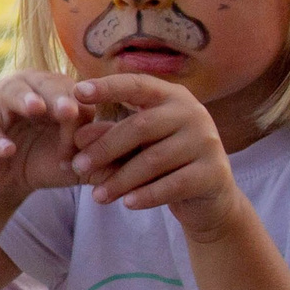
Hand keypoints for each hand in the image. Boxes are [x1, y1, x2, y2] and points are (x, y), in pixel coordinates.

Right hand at [0, 70, 89, 202]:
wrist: (4, 178)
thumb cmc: (44, 161)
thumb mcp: (73, 162)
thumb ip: (98, 157)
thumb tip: (128, 152)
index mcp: (58, 92)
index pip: (76, 96)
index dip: (81, 119)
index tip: (83, 148)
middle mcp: (30, 87)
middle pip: (47, 83)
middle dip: (59, 96)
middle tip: (69, 110)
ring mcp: (0, 99)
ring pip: (13, 91)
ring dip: (26, 99)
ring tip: (36, 109)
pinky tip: (7, 150)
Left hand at [68, 74, 241, 235]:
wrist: (210, 199)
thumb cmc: (166, 165)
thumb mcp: (136, 147)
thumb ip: (110, 137)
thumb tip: (78, 136)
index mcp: (171, 97)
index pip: (137, 85)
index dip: (107, 87)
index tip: (76, 92)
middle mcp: (192, 112)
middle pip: (140, 126)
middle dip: (104, 148)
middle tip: (77, 167)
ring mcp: (206, 141)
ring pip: (154, 159)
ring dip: (120, 179)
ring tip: (96, 196)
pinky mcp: (213, 172)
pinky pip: (174, 184)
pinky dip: (147, 195)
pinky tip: (127, 204)